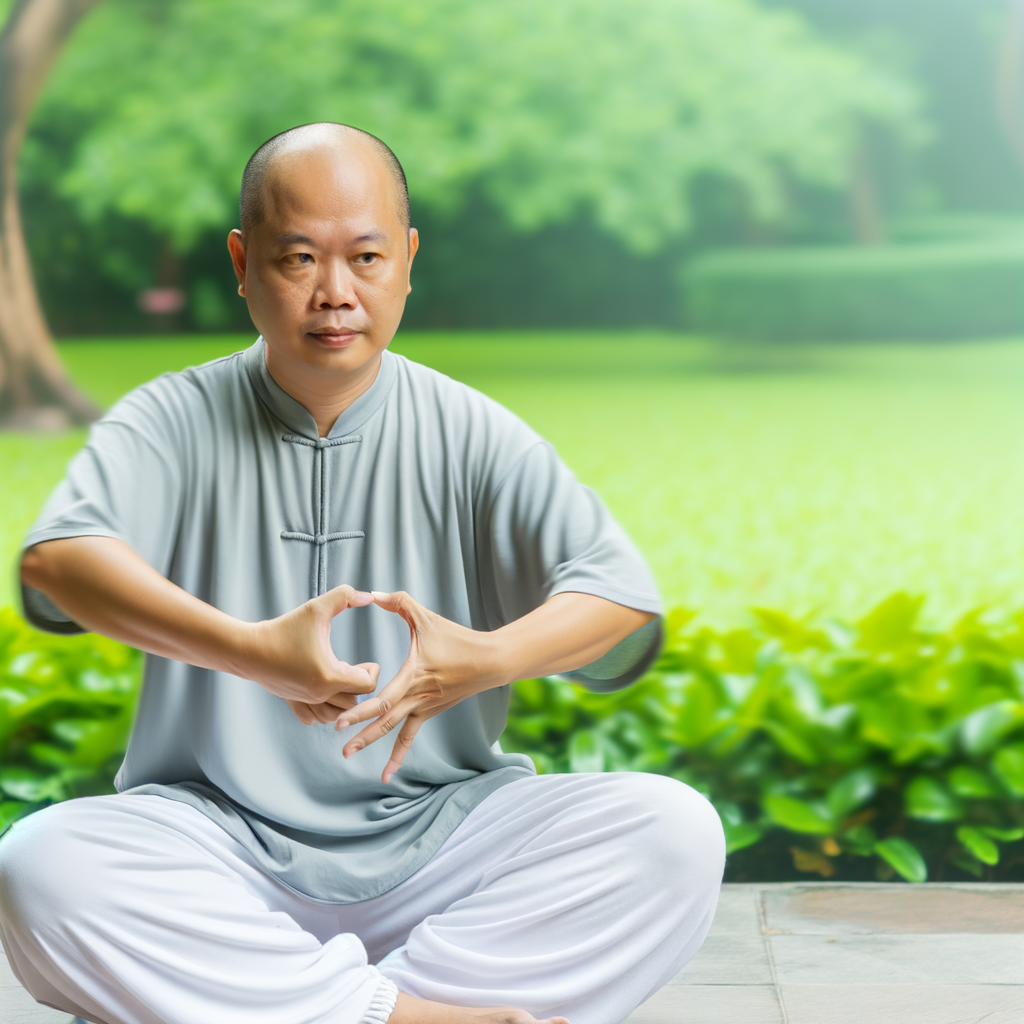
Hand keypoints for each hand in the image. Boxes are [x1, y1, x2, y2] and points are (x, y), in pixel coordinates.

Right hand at [244, 585, 381, 713]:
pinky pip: (316, 718)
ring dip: (344, 700)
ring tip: (341, 679)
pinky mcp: (293, 704)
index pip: (367, 685)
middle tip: (355, 666)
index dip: (373, 672)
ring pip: (337, 714)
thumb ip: (345, 597)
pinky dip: (325, 709)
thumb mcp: (315, 608)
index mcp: (329, 675)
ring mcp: (305, 702)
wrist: (247, 649)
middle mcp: (319, 694)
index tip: (366, 660)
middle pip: (355, 702)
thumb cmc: (282, 629)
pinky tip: (324, 690)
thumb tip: (370, 597)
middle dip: (360, 685)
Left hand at [333, 590, 505, 782]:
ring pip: (393, 729)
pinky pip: (409, 735)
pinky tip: (387, 774)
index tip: (340, 720)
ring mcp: (423, 707)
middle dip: (360, 730)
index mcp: (413, 675)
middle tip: (337, 740)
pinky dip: (398, 755)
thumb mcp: (427, 617)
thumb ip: (400, 602)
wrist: (489, 661)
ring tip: (347, 755)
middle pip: (384, 718)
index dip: (361, 709)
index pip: (385, 698)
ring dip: (370, 742)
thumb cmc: (458, 638)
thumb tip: (373, 594)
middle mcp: (417, 696)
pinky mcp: (429, 712)